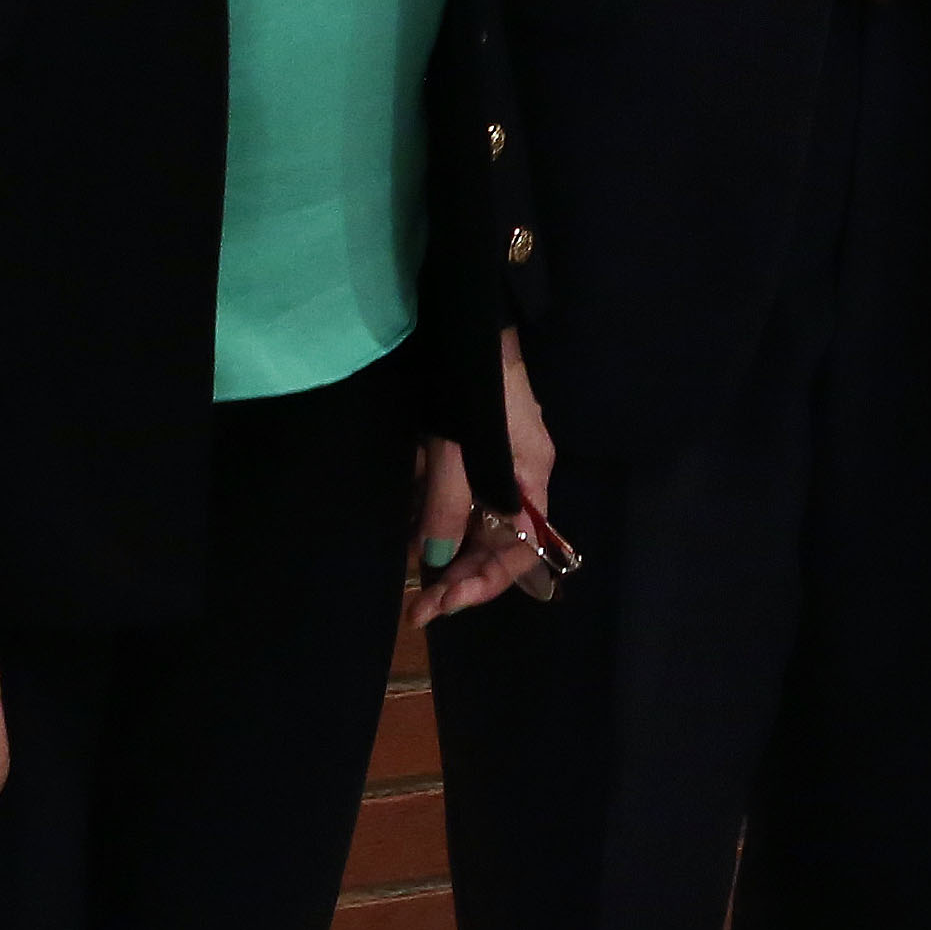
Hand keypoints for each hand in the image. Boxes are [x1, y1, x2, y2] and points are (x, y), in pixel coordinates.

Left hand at [413, 324, 560, 625]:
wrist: (469, 322)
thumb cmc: (475, 385)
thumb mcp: (459, 447)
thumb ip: (449, 505)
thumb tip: (436, 562)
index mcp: (529, 480)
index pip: (521, 551)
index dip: (484, 584)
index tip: (442, 605)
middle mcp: (515, 480)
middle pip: (494, 544)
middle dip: (457, 577)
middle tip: (416, 607)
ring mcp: (489, 467)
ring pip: (468, 526)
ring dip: (438, 553)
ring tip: (401, 574)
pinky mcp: (462, 453)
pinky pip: (449, 500)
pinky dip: (428, 521)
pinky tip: (401, 536)